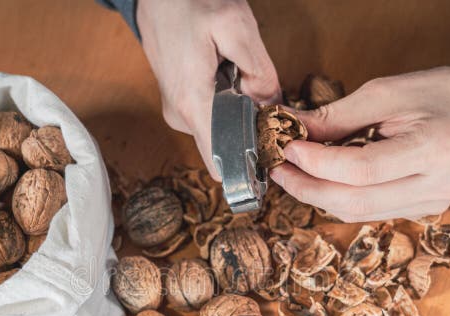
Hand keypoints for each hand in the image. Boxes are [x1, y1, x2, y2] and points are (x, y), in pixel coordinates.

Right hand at [137, 0, 280, 179]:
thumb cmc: (190, 1)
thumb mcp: (236, 25)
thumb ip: (259, 71)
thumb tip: (272, 107)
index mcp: (193, 105)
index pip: (221, 165)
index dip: (250, 165)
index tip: (271, 151)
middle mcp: (181, 116)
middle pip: (226, 145)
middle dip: (249, 125)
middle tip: (258, 90)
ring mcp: (177, 110)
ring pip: (220, 128)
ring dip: (237, 109)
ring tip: (236, 72)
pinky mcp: (179, 101)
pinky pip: (210, 114)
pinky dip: (225, 100)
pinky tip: (225, 71)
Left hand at [270, 65, 449, 221]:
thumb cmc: (440, 93)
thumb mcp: (387, 92)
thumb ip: (338, 116)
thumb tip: (293, 128)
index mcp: (436, 150)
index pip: (362, 170)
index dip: (317, 163)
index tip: (289, 148)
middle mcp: (439, 186)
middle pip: (357, 202)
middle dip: (310, 188)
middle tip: (280, 171)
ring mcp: (433, 204)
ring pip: (360, 213)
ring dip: (321, 196)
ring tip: (295, 175)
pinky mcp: (423, 211)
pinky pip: (371, 213)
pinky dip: (341, 199)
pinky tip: (322, 182)